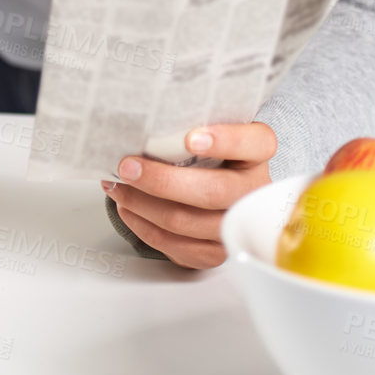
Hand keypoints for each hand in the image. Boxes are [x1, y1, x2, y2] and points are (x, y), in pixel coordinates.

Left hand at [104, 122, 276, 268]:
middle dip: (162, 180)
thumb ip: (190, 123)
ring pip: (186, 221)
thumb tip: (143, 121)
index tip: (190, 138)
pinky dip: (143, 225)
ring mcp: (236, 226)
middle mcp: (254, 192)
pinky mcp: (215, 253)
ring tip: (117, 185)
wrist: (220, 188)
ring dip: (142, 204)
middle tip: (127, 166)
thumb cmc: (208, 153)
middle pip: (213, 191)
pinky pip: (176, 246)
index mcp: (257, 153)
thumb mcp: (209, 130)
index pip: (256, 143)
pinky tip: (127, 207)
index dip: (226, 141)